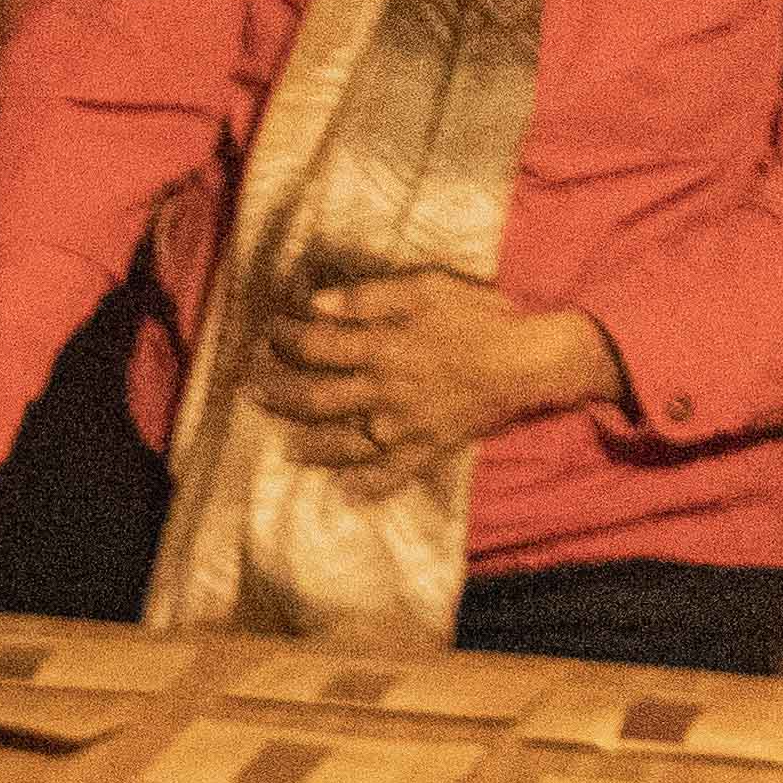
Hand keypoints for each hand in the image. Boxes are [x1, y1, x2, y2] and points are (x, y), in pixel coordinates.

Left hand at [250, 276, 623, 489]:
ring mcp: (403, 426)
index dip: (284, 338)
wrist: (531, 360)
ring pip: (342, 442)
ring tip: (284, 449)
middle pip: (314, 397)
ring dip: (308, 445)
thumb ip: (368, 298)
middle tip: (252, 391)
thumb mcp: (425, 288)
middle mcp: (382, 391)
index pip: (314, 346)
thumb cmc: (481, 317)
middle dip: (277, 394)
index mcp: (380, 348)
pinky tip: (345, 494)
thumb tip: (316, 305)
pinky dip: (367, 487)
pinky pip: (391, 475)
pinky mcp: (428, 448)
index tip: (269, 331)